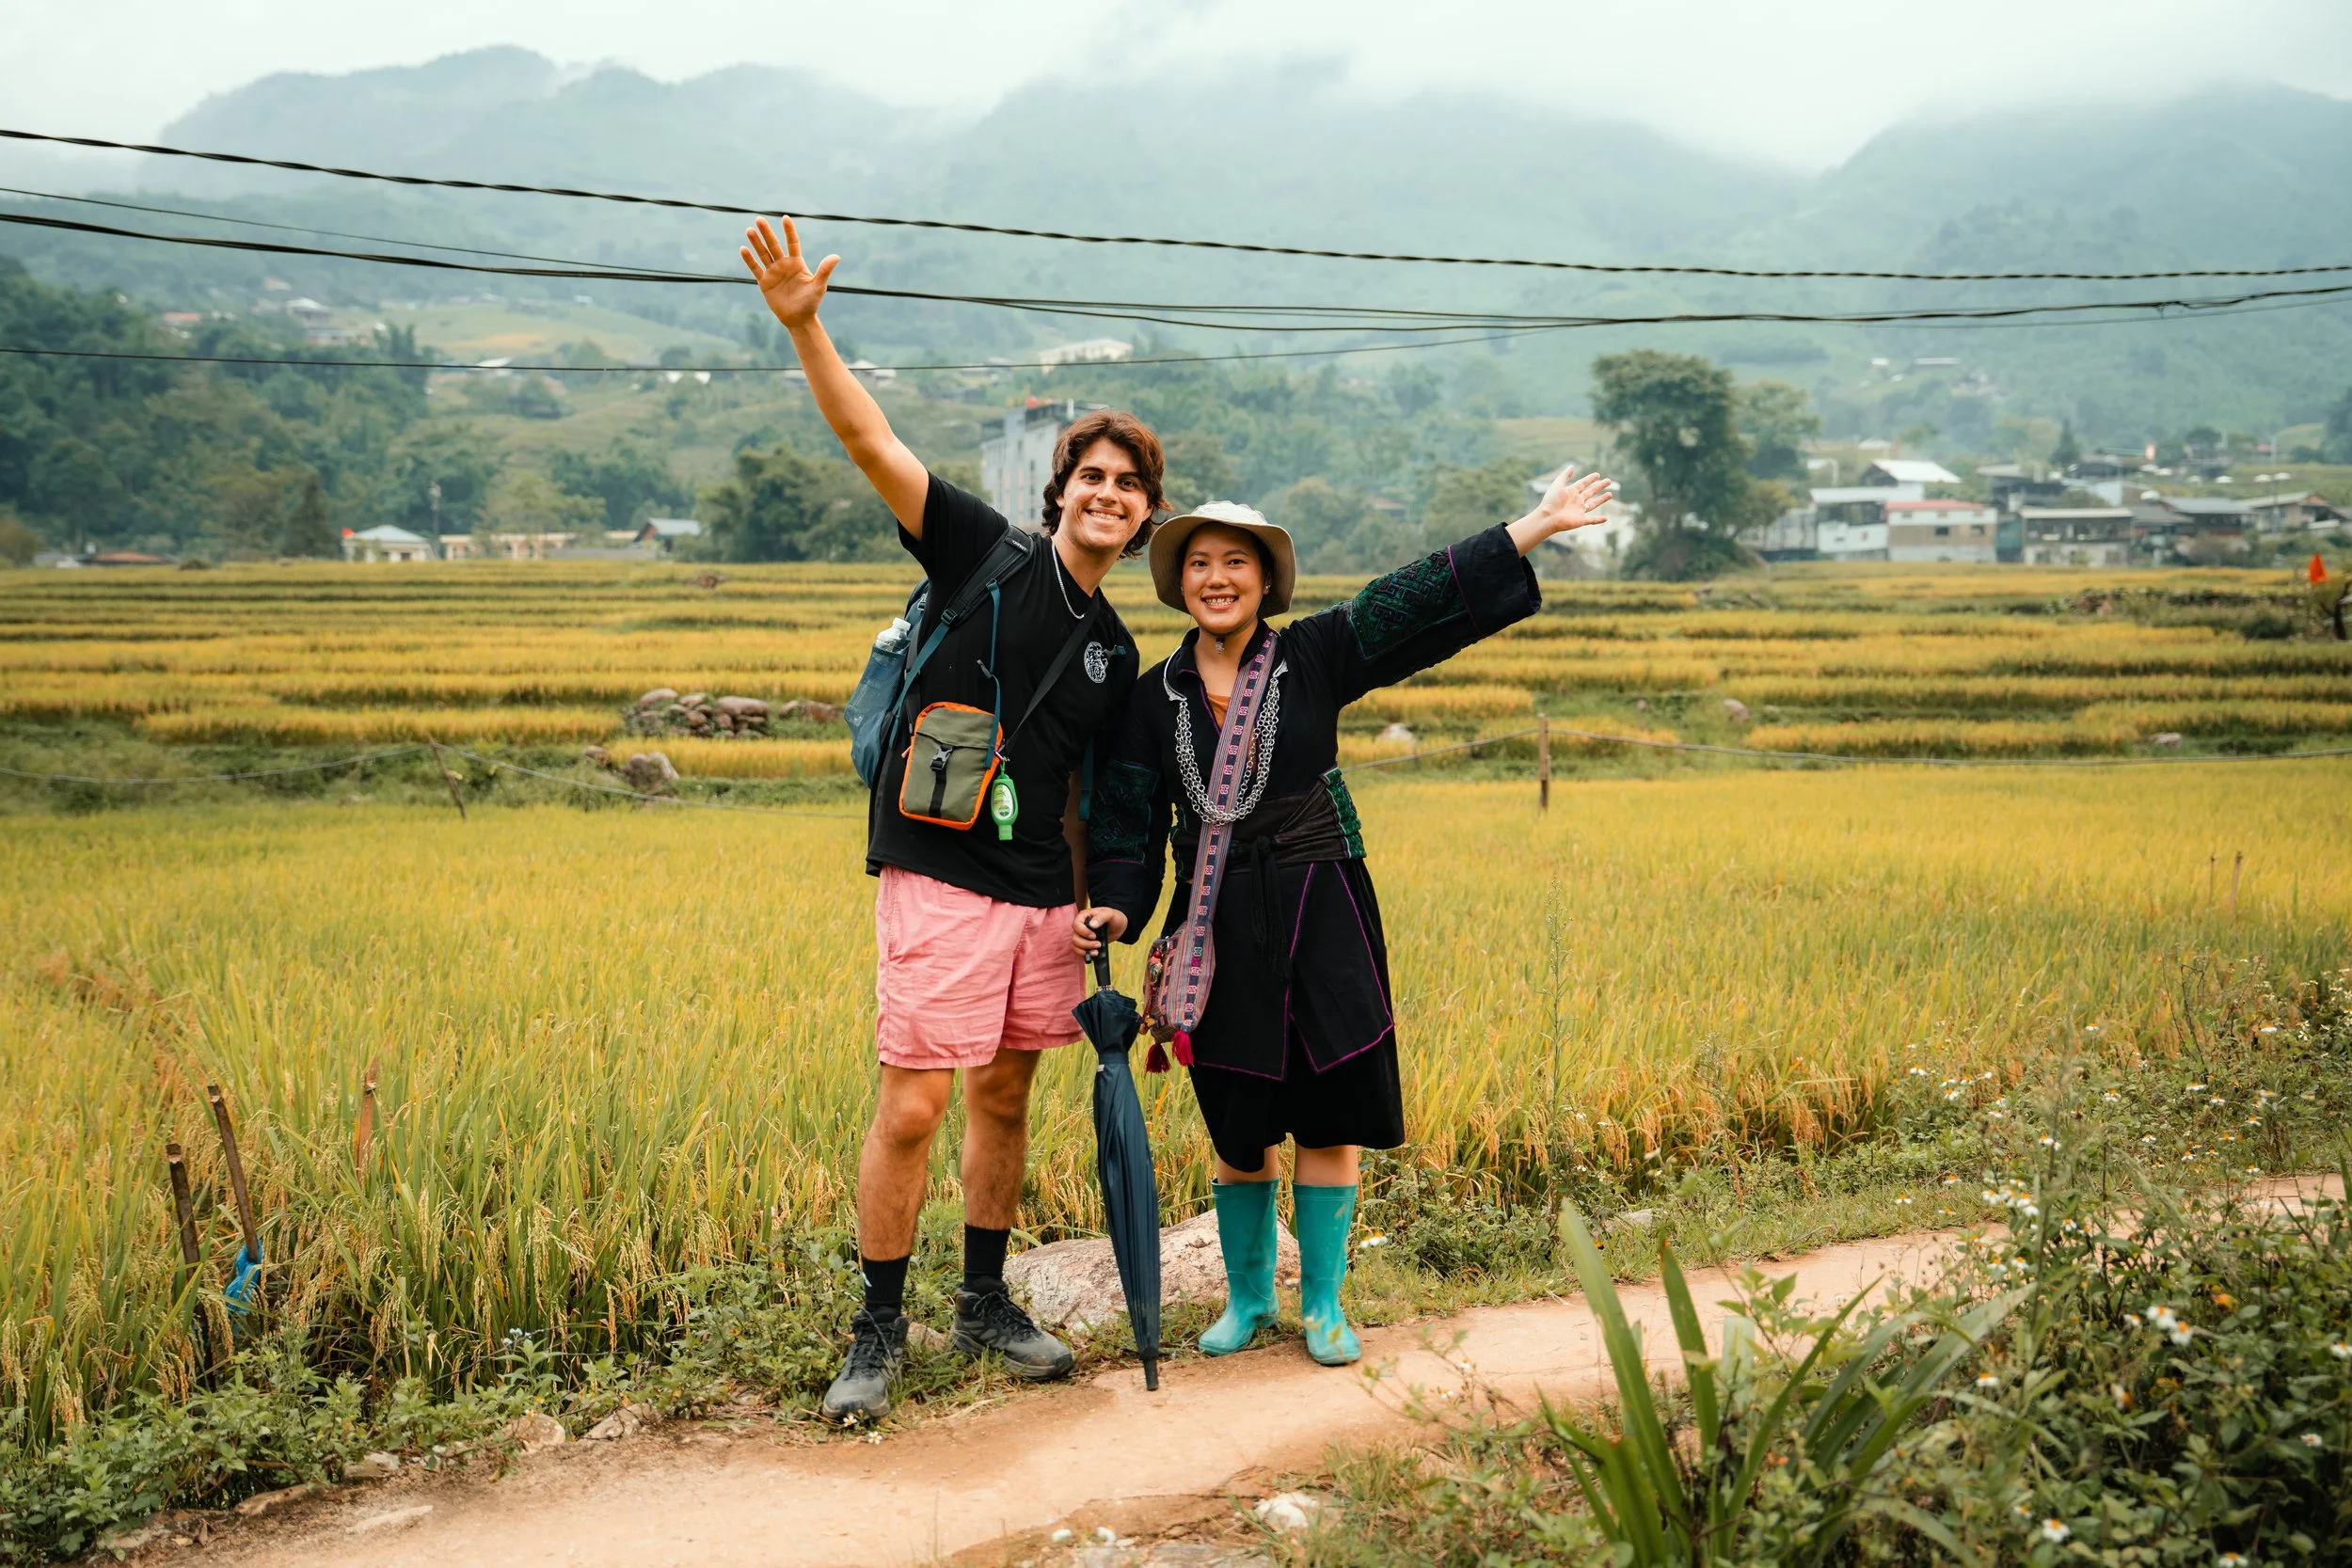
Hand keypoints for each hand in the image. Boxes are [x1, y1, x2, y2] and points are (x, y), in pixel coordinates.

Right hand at [739, 216, 838, 331]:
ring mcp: (773, 272)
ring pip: (763, 254)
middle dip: (767, 232)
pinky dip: (749, 260)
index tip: (785, 218)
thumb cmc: (811, 302)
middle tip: (759, 219)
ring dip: (756, 243)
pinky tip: (743, 249)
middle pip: (774, 245)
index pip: (792, 243)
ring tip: (749, 230)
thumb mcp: (819, 286)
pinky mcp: (764, 282)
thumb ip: (824, 270)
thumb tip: (836, 256)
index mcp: (797, 263)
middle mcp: (783, 264)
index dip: (789, 231)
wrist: (798, 319)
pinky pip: (755, 269)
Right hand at [1071, 907, 1126, 958]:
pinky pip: (1078, 950)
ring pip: (1075, 945)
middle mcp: (1080, 926)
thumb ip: (1101, 917)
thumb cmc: (1113, 917)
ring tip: (1096, 951)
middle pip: (1075, 937)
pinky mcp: (1085, 943)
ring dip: (1085, 950)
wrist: (1118, 927)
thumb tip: (1092, 925)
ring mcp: (1082, 935)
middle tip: (1098, 944)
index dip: (1083, 932)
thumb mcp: (1109, 914)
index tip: (1094, 936)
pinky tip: (1094, 953)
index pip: (1076, 925)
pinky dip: (1085, 954)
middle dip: (1086, 943)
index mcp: (1083, 916)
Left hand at [1522, 464, 1615, 538]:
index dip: (1590, 479)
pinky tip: (1606, 519)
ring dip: (1602, 500)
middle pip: (1590, 492)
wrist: (1548, 517)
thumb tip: (1571, 466)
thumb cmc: (1551, 501)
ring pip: (1593, 504)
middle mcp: (1576, 501)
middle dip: (1599, 487)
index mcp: (1571, 492)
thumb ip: (1565, 476)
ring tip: (1610, 494)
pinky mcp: (1581, 520)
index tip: (1598, 475)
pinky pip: (1592, 520)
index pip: (1583, 483)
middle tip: (1609, 481)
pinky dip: (1599, 520)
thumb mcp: (1558, 485)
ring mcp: (1579, 511)